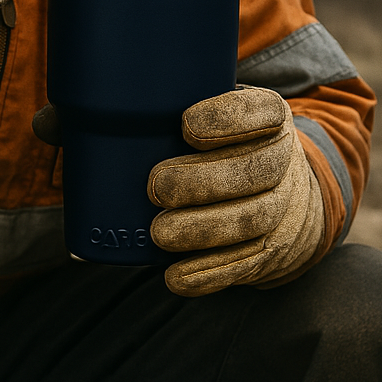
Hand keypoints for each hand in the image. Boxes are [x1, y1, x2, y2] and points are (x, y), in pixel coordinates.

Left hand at [147, 87, 325, 294]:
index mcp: (270, 119)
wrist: (288, 197)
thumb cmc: (226, 146)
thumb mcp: (220, 114)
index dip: (227, 119)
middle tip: (155, 187)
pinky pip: (244, 265)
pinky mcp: (270, 252)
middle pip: (255, 171)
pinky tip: (175, 275)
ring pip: (252, 221)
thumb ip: (176, 106)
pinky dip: (208, 274)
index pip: (263, 111)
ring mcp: (281, 210)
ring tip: (159, 232)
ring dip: (203, 229)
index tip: (186, 126)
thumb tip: (93, 118)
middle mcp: (283, 162)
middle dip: (203, 181)